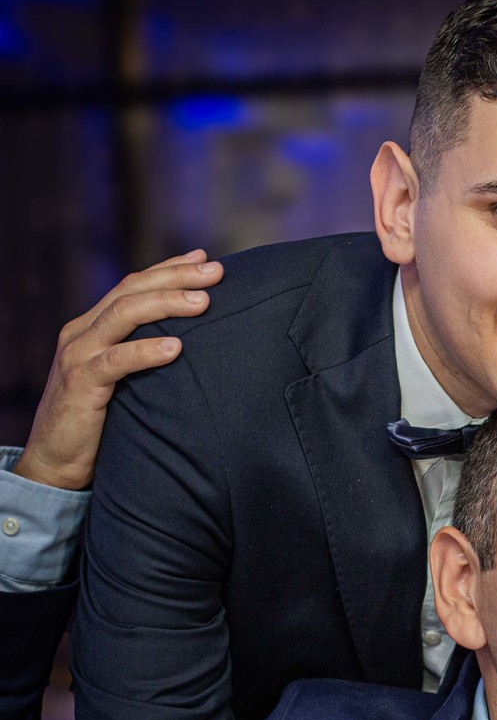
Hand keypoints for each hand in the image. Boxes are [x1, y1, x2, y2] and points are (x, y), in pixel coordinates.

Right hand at [13, 251, 222, 490]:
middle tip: (217, 271)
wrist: (56, 462)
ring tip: (204, 301)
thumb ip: (144, 356)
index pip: (132, 285)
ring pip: (124, 315)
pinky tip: (177, 347)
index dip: (168, 268)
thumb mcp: (123, 380)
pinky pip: (116, 361)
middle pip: (132, 290)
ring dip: (168, 303)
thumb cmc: (100, 422)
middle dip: (176, 277)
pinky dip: (148, 351)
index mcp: (93, 327)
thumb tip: (192, 341)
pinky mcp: (81, 384)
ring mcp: (79, 355)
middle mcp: (83, 333)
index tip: (204, 257)